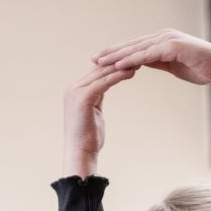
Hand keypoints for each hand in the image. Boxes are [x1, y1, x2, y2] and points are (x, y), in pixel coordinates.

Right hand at [61, 62, 133, 176]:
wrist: (80, 154)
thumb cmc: (89, 139)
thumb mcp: (93, 113)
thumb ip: (96, 99)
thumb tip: (102, 92)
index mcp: (74, 91)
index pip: (96, 73)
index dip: (113, 66)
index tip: (130, 62)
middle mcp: (73, 88)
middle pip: (99, 70)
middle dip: (119, 63)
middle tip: (137, 57)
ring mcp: (76, 91)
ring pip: (102, 74)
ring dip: (121, 67)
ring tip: (138, 61)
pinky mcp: (83, 97)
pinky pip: (104, 83)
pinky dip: (118, 76)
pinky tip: (131, 73)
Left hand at [91, 30, 210, 100]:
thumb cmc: (203, 68)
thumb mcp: (175, 66)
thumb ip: (159, 62)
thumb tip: (143, 63)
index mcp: (163, 40)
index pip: (136, 46)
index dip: (118, 53)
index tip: (102, 60)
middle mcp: (163, 36)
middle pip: (132, 45)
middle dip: (112, 52)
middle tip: (93, 58)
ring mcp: (167, 40)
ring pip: (136, 48)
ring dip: (117, 55)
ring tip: (100, 62)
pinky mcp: (172, 47)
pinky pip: (148, 55)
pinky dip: (132, 60)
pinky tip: (119, 65)